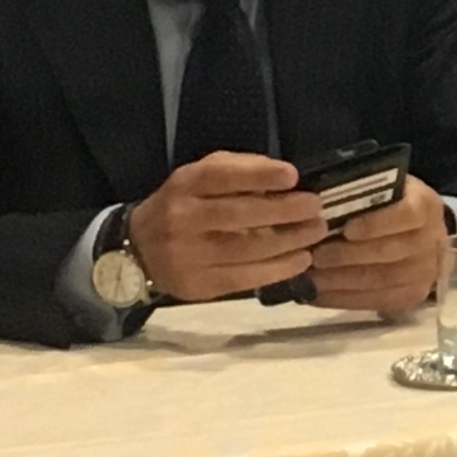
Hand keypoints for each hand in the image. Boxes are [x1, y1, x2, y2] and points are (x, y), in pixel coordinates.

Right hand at [128, 150, 327, 303]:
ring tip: (316, 233)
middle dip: (285, 211)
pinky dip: (278, 270)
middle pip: (240, 215)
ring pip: (247, 249)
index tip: (293, 177)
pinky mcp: (197, 286)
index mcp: (185, 185)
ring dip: (290, 241)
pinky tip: (301, 260)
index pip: (222, 176)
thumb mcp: (201, 175)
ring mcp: (188, 256)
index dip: (259, 176)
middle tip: (316, 208)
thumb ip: (238, 170)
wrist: (140, 249)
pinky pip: (244, 279)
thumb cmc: (185, 204)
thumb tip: (284, 176)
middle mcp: (183, 219)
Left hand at [304, 176, 449, 319]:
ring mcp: (425, 272)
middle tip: (315, 256)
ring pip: (381, 281)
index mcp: (426, 206)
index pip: (406, 215)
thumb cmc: (391, 205)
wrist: (422, 235)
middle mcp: (432, 241)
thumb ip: (360, 193)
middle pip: (389, 252)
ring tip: (310, 277)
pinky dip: (343, 299)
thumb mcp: (384, 188)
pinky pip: (376, 302)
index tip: (346, 229)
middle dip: (348, 256)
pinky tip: (317, 294)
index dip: (376, 224)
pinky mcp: (413, 296)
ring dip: (340, 281)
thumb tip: (318, 201)